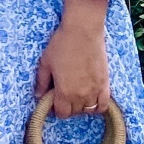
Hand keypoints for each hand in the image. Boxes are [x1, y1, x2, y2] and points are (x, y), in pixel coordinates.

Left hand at [35, 0, 110, 119]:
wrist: (83, 30)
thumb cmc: (62, 44)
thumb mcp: (46, 62)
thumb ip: (41, 81)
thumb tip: (38, 96)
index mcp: (64, 92)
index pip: (61, 113)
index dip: (55, 109)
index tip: (53, 100)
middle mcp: (80, 96)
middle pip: (74, 113)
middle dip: (67, 107)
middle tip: (63, 95)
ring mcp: (94, 91)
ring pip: (88, 110)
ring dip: (81, 107)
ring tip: (77, 96)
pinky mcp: (105, 83)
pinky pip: (103, 105)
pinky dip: (97, 106)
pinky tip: (92, 99)